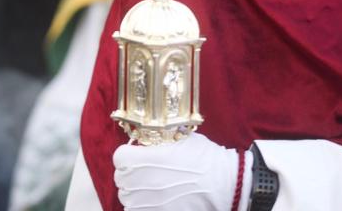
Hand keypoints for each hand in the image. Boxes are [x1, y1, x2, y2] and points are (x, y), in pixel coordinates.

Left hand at [113, 132, 245, 210]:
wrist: (222, 184)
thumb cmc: (204, 159)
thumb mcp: (179, 138)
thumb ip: (159, 139)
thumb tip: (149, 141)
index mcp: (142, 158)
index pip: (119, 156)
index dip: (129, 155)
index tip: (138, 155)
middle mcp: (139, 181)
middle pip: (121, 178)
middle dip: (132, 173)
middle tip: (147, 172)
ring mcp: (145, 202)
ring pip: (127, 197)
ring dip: (136, 192)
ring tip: (153, 189)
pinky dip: (143, 206)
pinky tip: (157, 201)